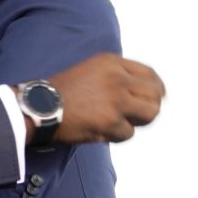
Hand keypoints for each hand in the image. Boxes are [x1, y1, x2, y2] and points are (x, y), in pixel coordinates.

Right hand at [42, 53, 164, 143]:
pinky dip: (116, 135)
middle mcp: (117, 78)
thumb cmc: (61, 91)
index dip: (157, 88)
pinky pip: (128, 133)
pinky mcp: (112, 121)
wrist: (39, 106)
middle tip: (139, 116)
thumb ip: (116, 76)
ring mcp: (116, 100)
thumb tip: (142, 93)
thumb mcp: (90, 70)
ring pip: (149, 114)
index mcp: (111, 63)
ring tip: (119, 123)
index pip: (149, 74)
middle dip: (150, 107)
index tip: (157, 98)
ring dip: (137, 121)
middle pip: (155, 94)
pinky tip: (100, 129)